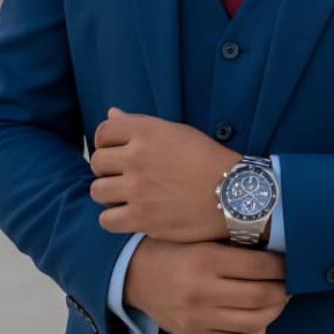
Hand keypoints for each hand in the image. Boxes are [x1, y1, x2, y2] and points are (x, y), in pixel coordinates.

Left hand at [91, 108, 238, 241]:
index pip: (103, 132)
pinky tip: (133, 215)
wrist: (236, 193)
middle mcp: (138, 157)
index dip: (108, 144)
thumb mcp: (178, 132)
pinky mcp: (141, 217)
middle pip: (97, 163)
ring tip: (131, 197)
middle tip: (128, 178)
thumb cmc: (209, 160)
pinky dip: (116, 218)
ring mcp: (138, 188)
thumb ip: (140, 125)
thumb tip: (111, 113)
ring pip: (97, 191)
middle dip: (109, 170)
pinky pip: (106, 219)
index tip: (120, 154)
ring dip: (111, 195)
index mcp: (148, 131)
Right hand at [123, 238, 287, 333]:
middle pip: (263, 296)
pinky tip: (259, 320)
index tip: (291, 260)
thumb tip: (280, 248)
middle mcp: (202, 292)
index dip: (285, 265)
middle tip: (289, 280)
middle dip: (285, 288)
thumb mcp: (202, 236)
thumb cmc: (175, 249)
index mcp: (206, 260)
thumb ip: (236, 242)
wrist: (134, 275)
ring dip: (276, 310)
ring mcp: (198, 319)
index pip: (262, 267)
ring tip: (278, 298)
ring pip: (255, 322)